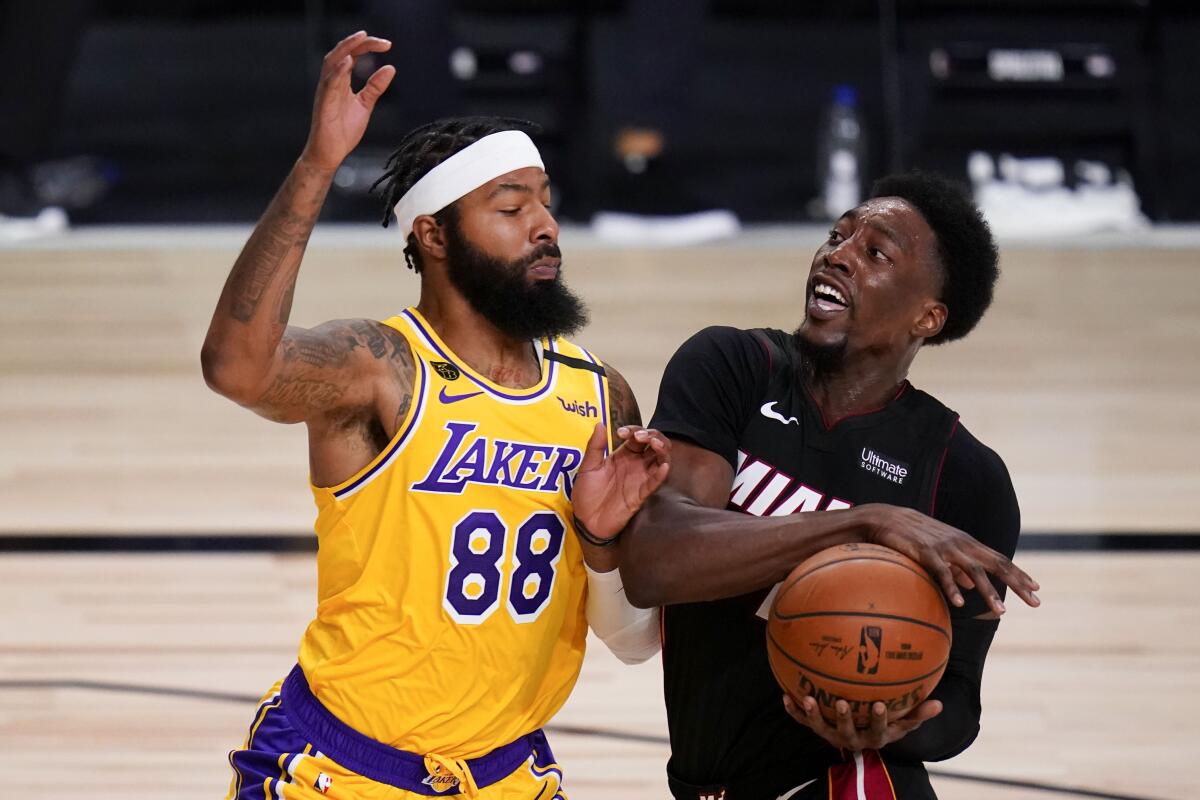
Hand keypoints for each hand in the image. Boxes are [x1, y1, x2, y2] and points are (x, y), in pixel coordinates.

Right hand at [300, 31, 395, 171]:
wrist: (329, 153)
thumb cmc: (342, 131)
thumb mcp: (365, 105)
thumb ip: (375, 87)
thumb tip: (390, 68)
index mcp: (341, 81)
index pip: (353, 55)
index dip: (368, 46)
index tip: (387, 45)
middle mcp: (331, 82)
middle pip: (341, 53)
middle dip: (358, 42)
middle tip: (379, 40)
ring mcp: (326, 92)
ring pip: (332, 63)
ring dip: (346, 49)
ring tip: (360, 39)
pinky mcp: (324, 105)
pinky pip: (328, 84)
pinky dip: (337, 72)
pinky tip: (347, 63)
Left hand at [572, 424, 670, 540]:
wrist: (585, 520)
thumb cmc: (586, 493)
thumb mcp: (587, 467)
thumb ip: (595, 446)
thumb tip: (600, 423)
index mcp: (623, 455)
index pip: (637, 436)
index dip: (633, 430)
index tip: (621, 432)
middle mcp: (636, 464)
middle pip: (654, 444)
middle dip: (651, 435)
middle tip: (640, 436)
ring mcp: (641, 478)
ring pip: (661, 459)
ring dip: (661, 449)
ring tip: (654, 444)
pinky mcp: (642, 494)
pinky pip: (656, 482)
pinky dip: (662, 473)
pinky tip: (663, 466)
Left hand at [782, 694, 941, 750]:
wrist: (862, 737)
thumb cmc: (885, 725)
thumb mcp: (903, 723)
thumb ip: (918, 714)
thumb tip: (940, 704)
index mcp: (874, 737)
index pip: (879, 730)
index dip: (880, 720)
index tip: (881, 705)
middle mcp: (852, 739)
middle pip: (846, 732)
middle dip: (844, 719)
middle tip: (843, 703)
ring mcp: (832, 734)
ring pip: (820, 728)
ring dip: (813, 715)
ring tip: (808, 699)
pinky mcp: (817, 728)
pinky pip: (802, 720)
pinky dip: (793, 710)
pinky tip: (786, 695)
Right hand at [858, 504, 1039, 615]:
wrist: (888, 518)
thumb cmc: (915, 536)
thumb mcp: (942, 551)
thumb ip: (958, 568)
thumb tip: (971, 587)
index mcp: (967, 544)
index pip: (999, 560)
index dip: (1019, 574)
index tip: (1036, 590)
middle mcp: (962, 544)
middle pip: (996, 564)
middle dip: (1017, 583)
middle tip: (1035, 602)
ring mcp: (945, 547)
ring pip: (974, 570)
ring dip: (989, 592)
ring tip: (1002, 612)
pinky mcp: (926, 552)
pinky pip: (942, 572)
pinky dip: (951, 587)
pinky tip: (958, 603)